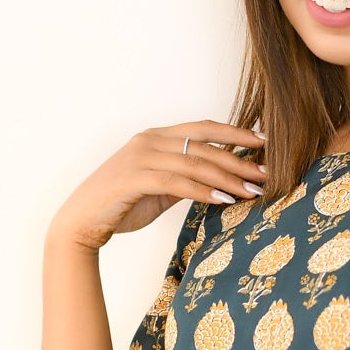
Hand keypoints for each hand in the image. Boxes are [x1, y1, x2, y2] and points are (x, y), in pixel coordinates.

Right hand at [47, 121, 266, 252]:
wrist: (81, 221)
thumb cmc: (121, 204)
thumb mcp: (160, 187)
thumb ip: (184, 177)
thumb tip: (219, 181)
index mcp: (156, 136)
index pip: (204, 128)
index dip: (236, 132)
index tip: (265, 142)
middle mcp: (149, 140)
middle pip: (205, 146)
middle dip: (240, 159)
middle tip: (268, 173)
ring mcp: (140, 156)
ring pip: (195, 163)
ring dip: (228, 178)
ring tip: (253, 190)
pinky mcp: (134, 178)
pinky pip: (177, 182)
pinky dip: (203, 191)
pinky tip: (224, 200)